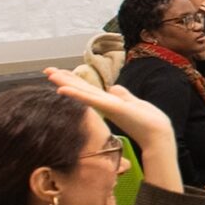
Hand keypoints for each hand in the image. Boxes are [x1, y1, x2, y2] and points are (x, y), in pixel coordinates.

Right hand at [44, 71, 176, 154]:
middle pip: (81, 88)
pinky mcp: (111, 108)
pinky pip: (90, 99)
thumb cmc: (148, 121)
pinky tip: (63, 89)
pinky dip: (76, 94)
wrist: (158, 134)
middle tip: (46, 70)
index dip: (74, 80)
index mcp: (109, 101)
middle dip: (64, 79)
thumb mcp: (133, 103)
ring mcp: (106, 106)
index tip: (59, 71)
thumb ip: (123, 95)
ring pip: (82, 92)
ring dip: (65, 83)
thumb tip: (114, 88)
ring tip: (50, 75)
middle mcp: (104, 104)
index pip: (88, 88)